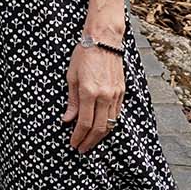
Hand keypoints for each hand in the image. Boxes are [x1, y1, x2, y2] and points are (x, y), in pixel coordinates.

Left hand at [62, 35, 125, 152]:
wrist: (104, 40)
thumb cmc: (84, 55)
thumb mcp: (71, 76)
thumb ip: (72, 101)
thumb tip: (68, 120)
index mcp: (89, 92)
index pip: (84, 123)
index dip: (78, 136)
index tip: (73, 144)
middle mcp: (105, 96)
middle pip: (99, 128)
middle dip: (89, 141)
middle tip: (81, 149)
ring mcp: (116, 94)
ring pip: (110, 123)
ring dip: (100, 136)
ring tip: (90, 142)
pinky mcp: (122, 92)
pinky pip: (117, 114)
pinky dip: (109, 124)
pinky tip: (102, 128)